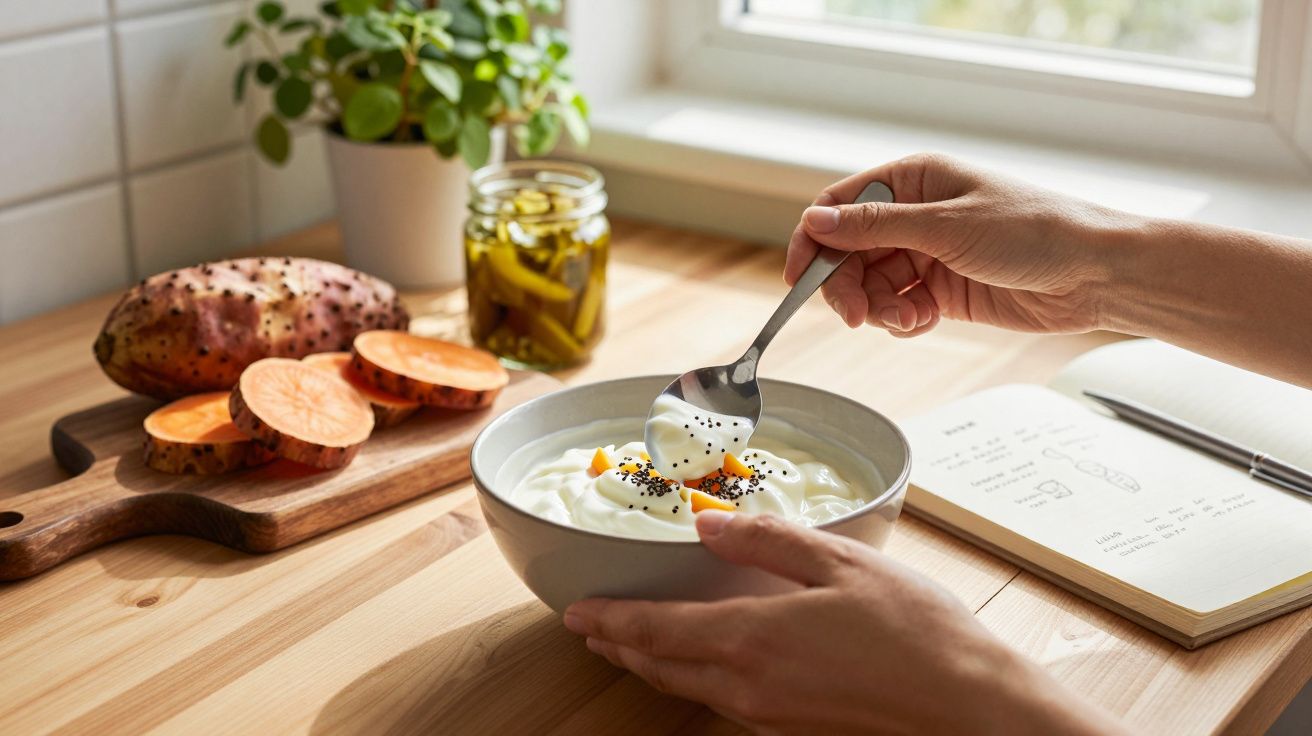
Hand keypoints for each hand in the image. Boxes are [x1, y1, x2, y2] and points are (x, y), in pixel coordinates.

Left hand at [564, 512, 1126, 734]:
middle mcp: (747, 685)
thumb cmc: (916, 632)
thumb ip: (767, 541)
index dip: (609, 622)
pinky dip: (691, 678)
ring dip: (651, 665)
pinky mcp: (792, 726)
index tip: (576, 612)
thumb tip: (707, 526)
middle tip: (592, 629)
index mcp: (750, 639)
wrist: (969, 707)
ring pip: (687, 689)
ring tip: (631, 646)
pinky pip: (721, 701)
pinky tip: (703, 663)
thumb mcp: (841, 563)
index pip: (655, 631)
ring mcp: (768, 713)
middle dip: (619, 647)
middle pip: (659, 668)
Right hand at [785, 153, 1132, 336]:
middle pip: (848, 254)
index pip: (840, 207)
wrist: (1094, 274)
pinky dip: (901, 321)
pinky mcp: (942, 291)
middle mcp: (915, 216)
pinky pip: (897, 308)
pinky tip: (924, 321)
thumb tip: (816, 223)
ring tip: (909, 319)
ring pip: (870, 286)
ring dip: (878, 309)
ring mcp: (928, 255)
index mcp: (913, 181)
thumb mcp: (946, 226)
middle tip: (855, 316)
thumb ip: (875, 228)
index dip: (813, 241)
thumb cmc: (1036, 231)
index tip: (799, 278)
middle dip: (846, 287)